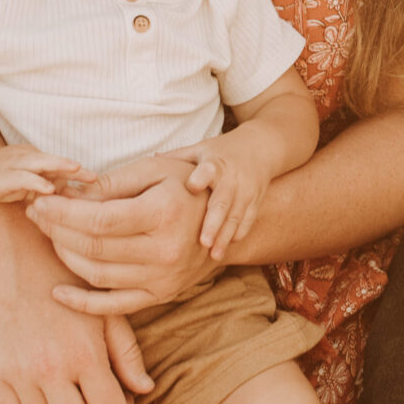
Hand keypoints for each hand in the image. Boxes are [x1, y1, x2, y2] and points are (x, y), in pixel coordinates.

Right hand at [0, 144, 91, 206]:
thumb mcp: (25, 185)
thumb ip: (45, 190)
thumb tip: (69, 202)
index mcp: (34, 160)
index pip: (60, 165)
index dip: (79, 173)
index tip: (100, 182)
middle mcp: (25, 158)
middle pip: (54, 160)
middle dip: (74, 168)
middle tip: (95, 176)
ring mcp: (12, 165)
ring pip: (39, 163)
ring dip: (58, 166)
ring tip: (77, 170)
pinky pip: (20, 177)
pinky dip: (35, 181)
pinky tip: (49, 188)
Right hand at [0, 229, 153, 403]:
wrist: (11, 259)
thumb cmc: (66, 280)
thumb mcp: (104, 311)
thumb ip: (126, 353)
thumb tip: (145, 388)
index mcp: (85, 355)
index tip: (121, 398)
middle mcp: (51, 371)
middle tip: (96, 400)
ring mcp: (19, 374)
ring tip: (70, 391)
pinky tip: (44, 390)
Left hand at [28, 164, 222, 314]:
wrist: (220, 222)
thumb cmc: (183, 187)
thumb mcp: (153, 171)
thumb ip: (110, 183)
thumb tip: (66, 194)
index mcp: (163, 213)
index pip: (99, 219)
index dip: (62, 213)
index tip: (39, 203)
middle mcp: (165, 250)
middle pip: (94, 247)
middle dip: (56, 230)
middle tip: (35, 215)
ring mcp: (163, 278)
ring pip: (98, 276)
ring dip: (65, 257)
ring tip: (49, 237)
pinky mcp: (160, 295)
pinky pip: (115, 306)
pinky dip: (83, 303)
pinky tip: (58, 292)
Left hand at [184, 133, 272, 264]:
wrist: (260, 148)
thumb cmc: (220, 152)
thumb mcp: (198, 150)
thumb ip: (173, 159)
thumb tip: (143, 165)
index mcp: (214, 162)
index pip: (208, 169)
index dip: (201, 177)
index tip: (192, 186)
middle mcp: (232, 177)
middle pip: (224, 201)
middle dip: (214, 222)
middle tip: (202, 242)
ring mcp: (246, 191)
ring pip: (236, 216)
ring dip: (225, 236)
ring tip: (213, 255)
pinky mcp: (255, 202)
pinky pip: (248, 220)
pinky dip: (238, 235)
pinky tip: (225, 250)